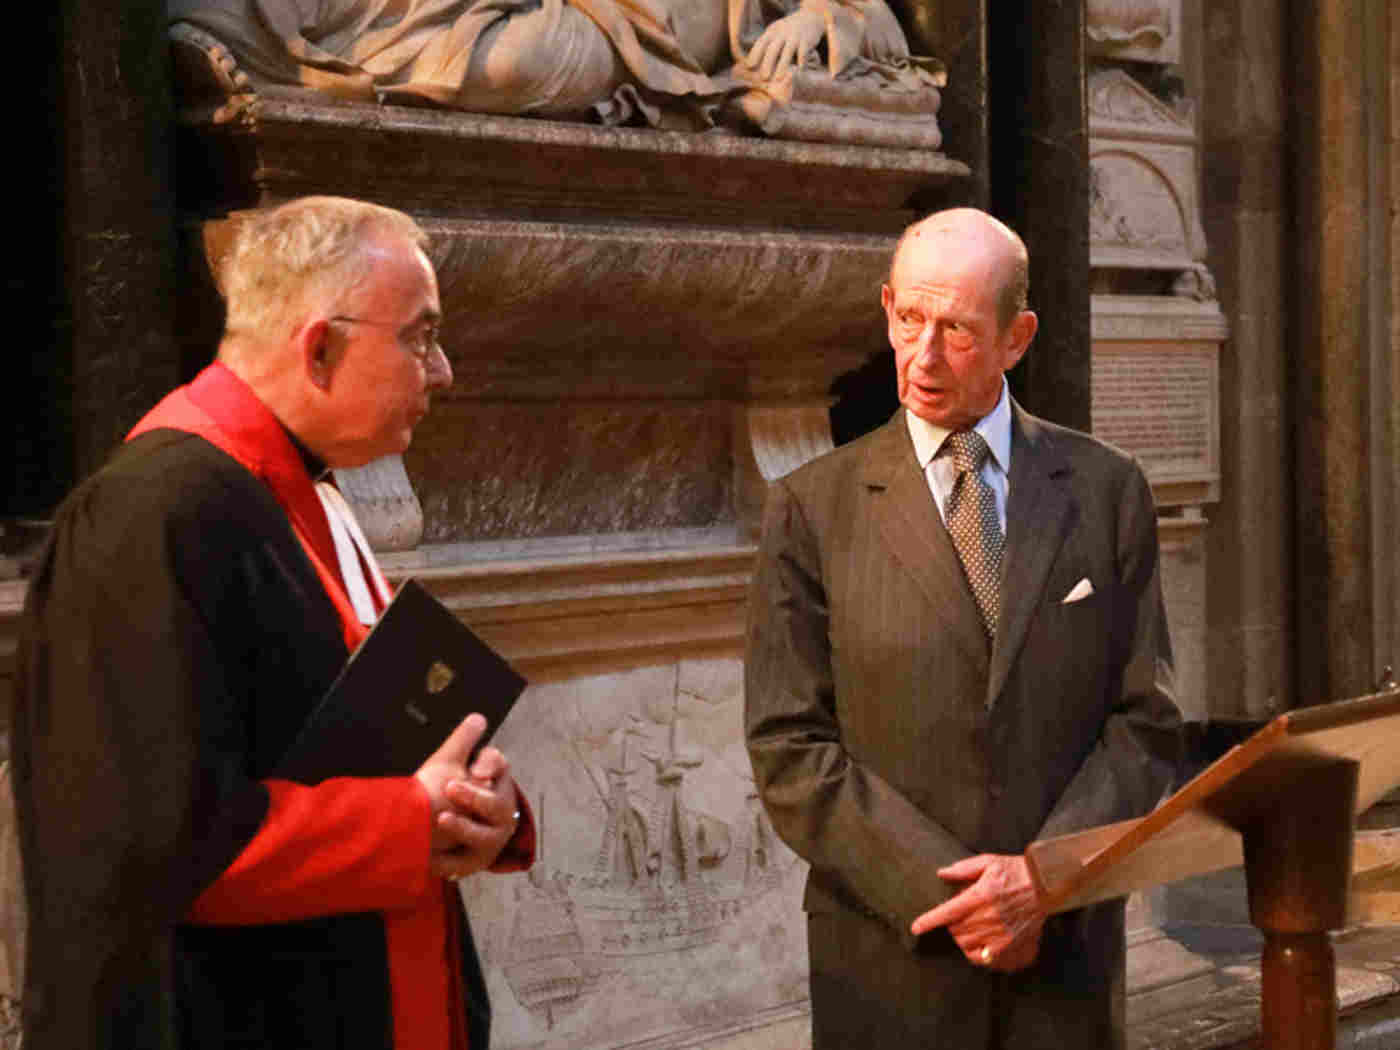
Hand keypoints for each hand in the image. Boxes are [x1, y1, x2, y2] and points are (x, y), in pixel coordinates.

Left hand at [414, 713, 520, 879]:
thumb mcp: (454, 765)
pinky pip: (463, 864)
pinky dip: (447, 862)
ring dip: (464, 827)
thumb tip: (478, 718)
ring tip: (442, 818)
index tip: (474, 768)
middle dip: (475, 796)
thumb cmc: (452, 793)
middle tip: (450, 787)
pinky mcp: (473, 863)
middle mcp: (501, 813)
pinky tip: (429, 857)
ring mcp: (489, 840)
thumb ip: (464, 742)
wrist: (443, 833)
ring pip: (483, 836)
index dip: (488, 767)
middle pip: (495, 804)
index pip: (499, 768)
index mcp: (498, 784)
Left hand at [743, 9, 824, 79]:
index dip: (755, 54)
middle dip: (767, 63)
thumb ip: (766, 43)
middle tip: (763, 77)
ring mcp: (795, 36)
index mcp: (772, 32)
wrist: (809, 18)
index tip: (749, 66)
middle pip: (773, 48)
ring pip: (788, 51)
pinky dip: (801, 62)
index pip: (761, 42)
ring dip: (782, 65)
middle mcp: (782, 33)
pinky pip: (803, 52)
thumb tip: (750, 62)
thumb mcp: (775, 32)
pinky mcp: (806, 40)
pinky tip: (798, 72)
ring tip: (778, 79)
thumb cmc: (787, 31)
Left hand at [909, 854, 1045, 972]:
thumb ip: (963, 869)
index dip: (928, 921)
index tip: (915, 928)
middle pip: (955, 930)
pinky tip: (977, 942)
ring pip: (966, 944)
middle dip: (952, 923)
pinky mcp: (1010, 947)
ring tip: (970, 925)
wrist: (1045, 887)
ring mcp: (1000, 935)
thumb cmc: (1015, 872)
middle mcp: (988, 917)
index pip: (947, 912)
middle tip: (962, 913)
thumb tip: (942, 873)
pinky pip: (983, 959)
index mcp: (980, 896)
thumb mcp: (988, 862)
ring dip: (962, 937)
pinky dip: (974, 953)